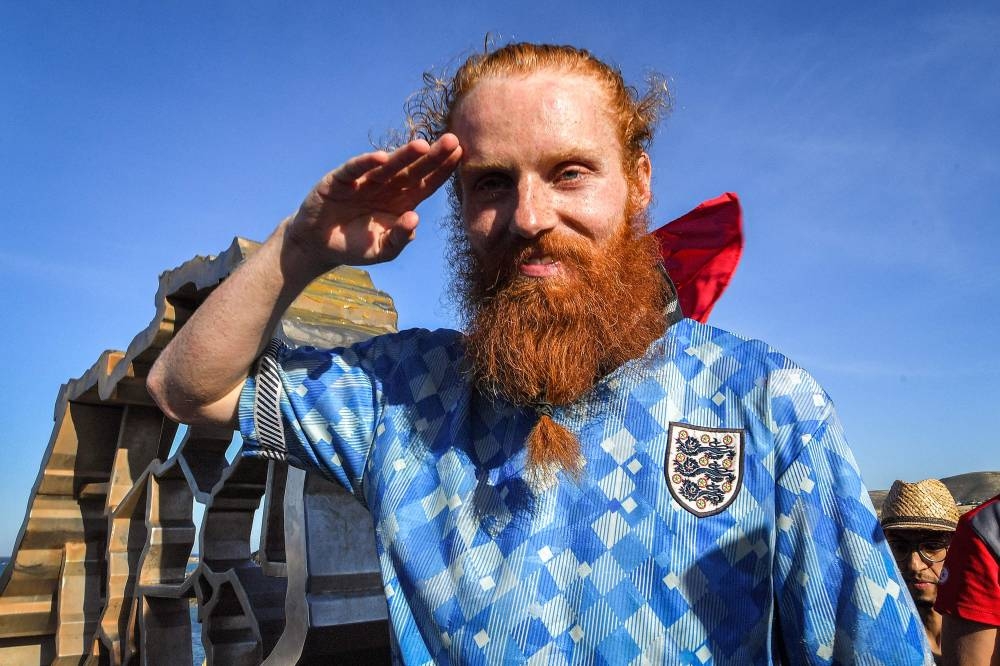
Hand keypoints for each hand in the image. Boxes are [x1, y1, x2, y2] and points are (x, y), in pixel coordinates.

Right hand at [285, 134, 461, 273]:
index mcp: (402, 200)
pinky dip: (366, 163)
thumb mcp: (383, 250)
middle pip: (413, 169)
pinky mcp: (340, 180)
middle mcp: (387, 186)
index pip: (427, 182)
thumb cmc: (356, 245)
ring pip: (388, 166)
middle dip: (432, 156)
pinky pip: (355, 170)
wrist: (319, 245)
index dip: (443, 169)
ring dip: (404, 155)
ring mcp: (364, 181)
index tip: (461, 154)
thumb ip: (400, 238)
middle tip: (452, 140)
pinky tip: (381, 157)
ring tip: (422, 145)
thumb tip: (414, 218)